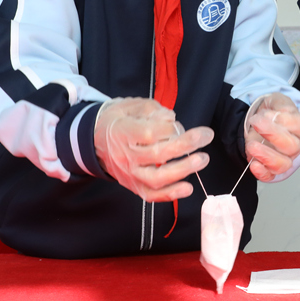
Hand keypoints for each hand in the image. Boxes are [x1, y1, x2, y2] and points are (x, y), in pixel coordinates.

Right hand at [94, 97, 213, 201]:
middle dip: (186, 145)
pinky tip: (188, 188)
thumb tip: (171, 119)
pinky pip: (152, 195)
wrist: (93, 141)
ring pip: (157, 178)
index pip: (150, 133)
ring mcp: (129, 173)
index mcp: (123, 131)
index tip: (179, 124)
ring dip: (183, 170)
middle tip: (206, 136)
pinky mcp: (134, 186)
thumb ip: (152, 109)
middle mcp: (125, 155)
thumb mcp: (130, 105)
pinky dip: (170, 195)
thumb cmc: (118, 120)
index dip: (170, 128)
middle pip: (158, 155)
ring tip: (202, 160)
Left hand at [244, 93, 299, 181]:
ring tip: (251, 145)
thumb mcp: (278, 100)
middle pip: (292, 146)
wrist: (260, 121)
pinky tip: (253, 164)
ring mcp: (285, 158)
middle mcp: (296, 144)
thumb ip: (280, 104)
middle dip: (272, 134)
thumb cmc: (273, 112)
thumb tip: (277, 114)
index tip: (267, 113)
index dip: (285, 120)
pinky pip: (270, 176)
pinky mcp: (271, 168)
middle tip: (256, 123)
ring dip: (266, 156)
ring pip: (283, 164)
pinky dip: (262, 173)